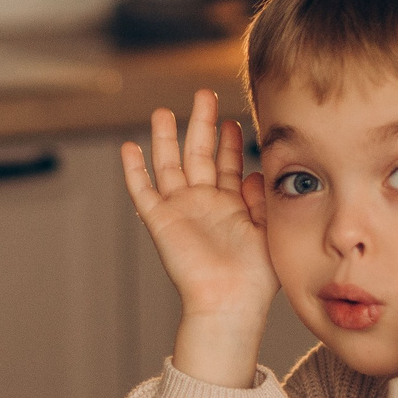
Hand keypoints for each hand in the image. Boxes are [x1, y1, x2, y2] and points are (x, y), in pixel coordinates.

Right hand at [121, 89, 277, 387]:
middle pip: (198, 154)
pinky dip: (134, 170)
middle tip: (203, 94)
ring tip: (162, 111)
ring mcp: (180, 210)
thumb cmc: (255, 277)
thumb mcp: (268, 228)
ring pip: (168, 165)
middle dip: (200, 123)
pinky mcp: (160, 221)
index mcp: (231, 205)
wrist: (231, 302)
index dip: (229, 141)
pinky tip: (130, 147)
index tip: (233, 117)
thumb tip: (257, 172)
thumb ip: (262, 198)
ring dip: (165, 138)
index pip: (228, 164)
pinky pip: (143, 191)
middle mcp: (204, 204)